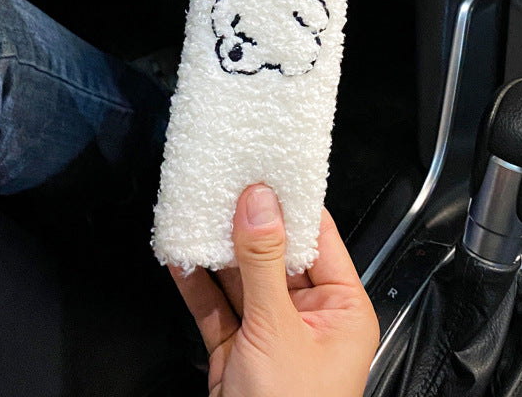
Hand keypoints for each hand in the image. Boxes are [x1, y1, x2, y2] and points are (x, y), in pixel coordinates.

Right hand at [170, 184, 379, 396]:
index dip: (292, 203)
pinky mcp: (238, 353)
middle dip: (247, 223)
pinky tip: (180, 258)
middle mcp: (309, 317)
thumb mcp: (278, 330)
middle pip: (276, 255)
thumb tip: (259, 202)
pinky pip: (217, 308)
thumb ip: (264, 263)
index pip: (319, 239)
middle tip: (224, 185)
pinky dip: (197, 284)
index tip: (268, 169)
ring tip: (197, 212)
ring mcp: (271, 334)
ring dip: (217, 250)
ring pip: (242, 278)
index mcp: (341, 308)